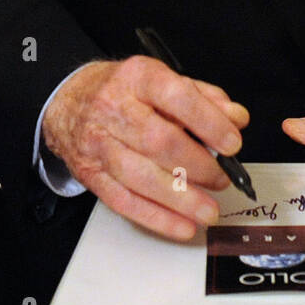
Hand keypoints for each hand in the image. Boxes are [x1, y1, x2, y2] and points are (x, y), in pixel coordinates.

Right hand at [42, 56, 249, 239]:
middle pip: (158, 141)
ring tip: (208, 211)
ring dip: (180, 199)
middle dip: (197, 166)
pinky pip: (124, 201)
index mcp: (139, 78)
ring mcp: (99, 143)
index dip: (208, 122)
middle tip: (222, 179)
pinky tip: (182, 226)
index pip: (177, 97)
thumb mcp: (164, 81)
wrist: (68, 102)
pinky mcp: (90, 174)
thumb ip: (204, 98)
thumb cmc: (124, 92)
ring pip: (140, 177)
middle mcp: (115, 108)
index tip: (232, 144)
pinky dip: (156, 218)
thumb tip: (236, 119)